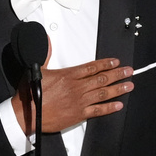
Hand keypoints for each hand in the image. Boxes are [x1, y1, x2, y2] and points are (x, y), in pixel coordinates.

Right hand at [12, 56, 132, 133]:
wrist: (27, 115)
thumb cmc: (30, 95)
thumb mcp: (37, 70)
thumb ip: (46, 55)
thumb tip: (47, 41)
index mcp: (68, 76)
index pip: (92, 67)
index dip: (106, 64)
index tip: (116, 62)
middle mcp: (76, 88)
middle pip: (102, 79)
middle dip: (117, 74)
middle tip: (129, 71)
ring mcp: (79, 102)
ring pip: (103, 93)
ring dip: (118, 89)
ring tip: (128, 85)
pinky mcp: (78, 115)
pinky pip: (98, 111)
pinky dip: (109, 108)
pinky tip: (118, 105)